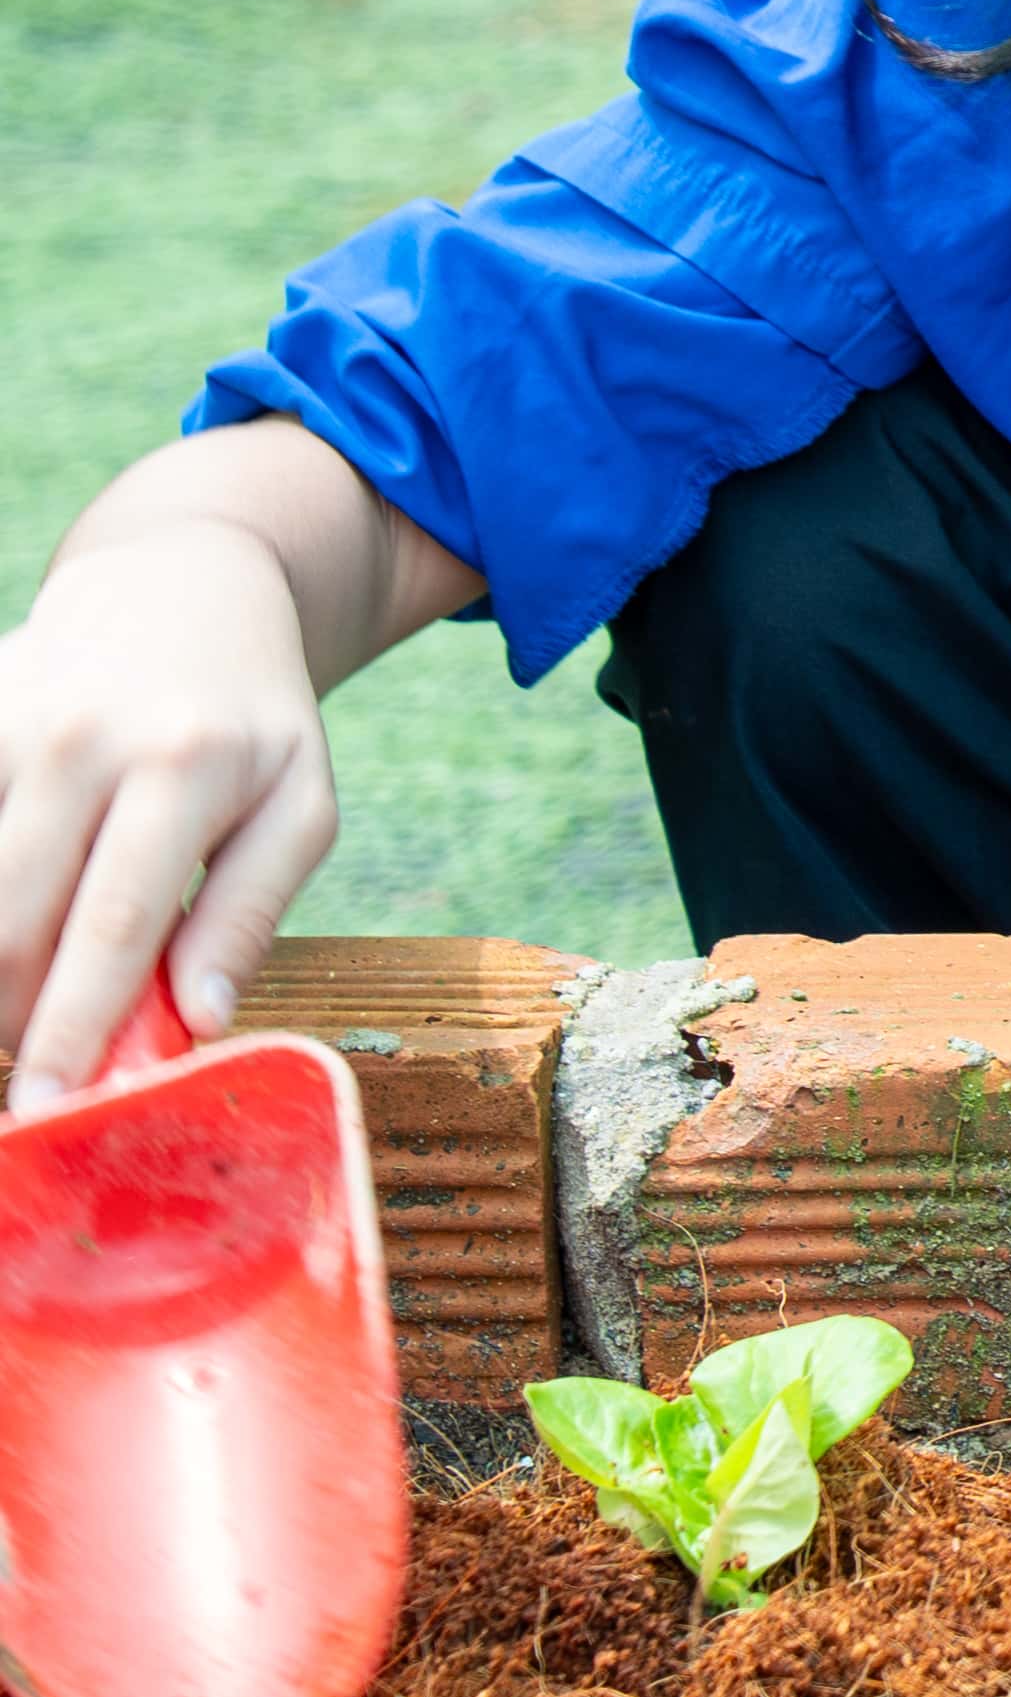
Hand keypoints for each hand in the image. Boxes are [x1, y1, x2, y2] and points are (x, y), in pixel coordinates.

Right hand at [0, 525, 341, 1113]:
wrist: (180, 588)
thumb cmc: (248, 719)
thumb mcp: (297, 803)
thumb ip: (248, 913)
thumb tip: (197, 1020)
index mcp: (185, 765)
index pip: (114, 923)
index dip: (74, 1025)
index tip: (49, 1108)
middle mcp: (82, 739)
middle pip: (13, 918)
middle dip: (11, 1014)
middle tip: (33, 1070)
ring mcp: (8, 720)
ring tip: (21, 1006)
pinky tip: (15, 930)